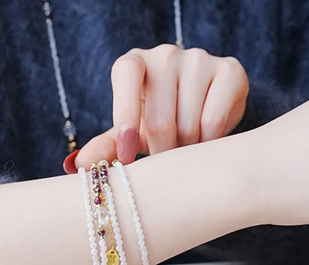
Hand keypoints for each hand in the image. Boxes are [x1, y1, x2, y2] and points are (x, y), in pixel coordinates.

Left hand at [64, 44, 248, 171]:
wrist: (197, 109)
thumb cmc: (154, 120)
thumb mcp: (129, 133)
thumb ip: (106, 146)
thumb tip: (78, 167)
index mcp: (133, 63)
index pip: (126, 75)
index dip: (126, 117)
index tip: (128, 156)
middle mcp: (165, 54)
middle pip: (159, 118)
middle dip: (160, 151)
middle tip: (163, 160)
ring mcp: (199, 59)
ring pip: (188, 124)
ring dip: (185, 150)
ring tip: (183, 148)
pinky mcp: (230, 71)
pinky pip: (214, 121)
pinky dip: (208, 142)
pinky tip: (204, 140)